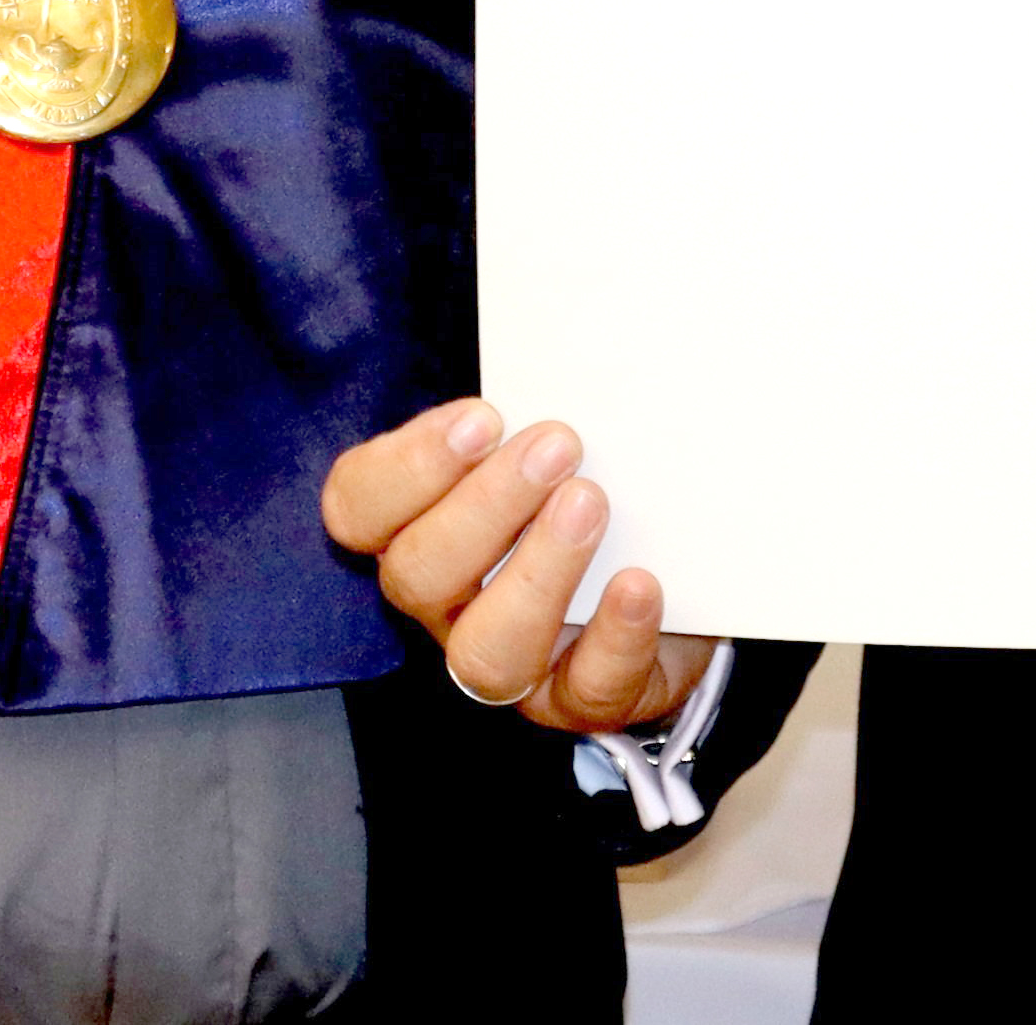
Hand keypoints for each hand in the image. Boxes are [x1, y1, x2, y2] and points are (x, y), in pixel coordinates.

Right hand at [320, 398, 718, 735]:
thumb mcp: (553, 445)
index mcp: (420, 528)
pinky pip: (584, 689)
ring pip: (484, 652)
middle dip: (484, 506)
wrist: (678, 582)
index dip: (405, 468)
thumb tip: (575, 334)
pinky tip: (640, 584)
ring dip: (537, 573)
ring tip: (591, 504)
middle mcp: (449, 604)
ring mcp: (512, 662)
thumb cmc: (591, 493)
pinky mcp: (581, 701)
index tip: (482, 418)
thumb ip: (533, 410)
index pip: (357, 508)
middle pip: (417, 575)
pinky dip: (613, 636)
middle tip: (559, 444)